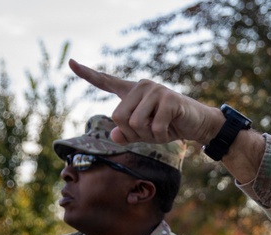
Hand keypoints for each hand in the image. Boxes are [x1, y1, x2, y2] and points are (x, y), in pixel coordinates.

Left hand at [69, 59, 263, 180]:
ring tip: (161, 130)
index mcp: (132, 92)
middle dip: (133, 134)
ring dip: (148, 136)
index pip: (106, 81)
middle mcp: (142, 86)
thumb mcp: (146, 133)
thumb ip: (128, 133)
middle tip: (150, 133)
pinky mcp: (168, 99)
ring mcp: (155, 90)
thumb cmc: (171, 127)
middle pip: (118, 117)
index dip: (87, 74)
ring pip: (134, 123)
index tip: (70, 62)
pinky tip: (171, 130)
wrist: (199, 125)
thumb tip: (114, 135)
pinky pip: (154, 127)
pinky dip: (161, 136)